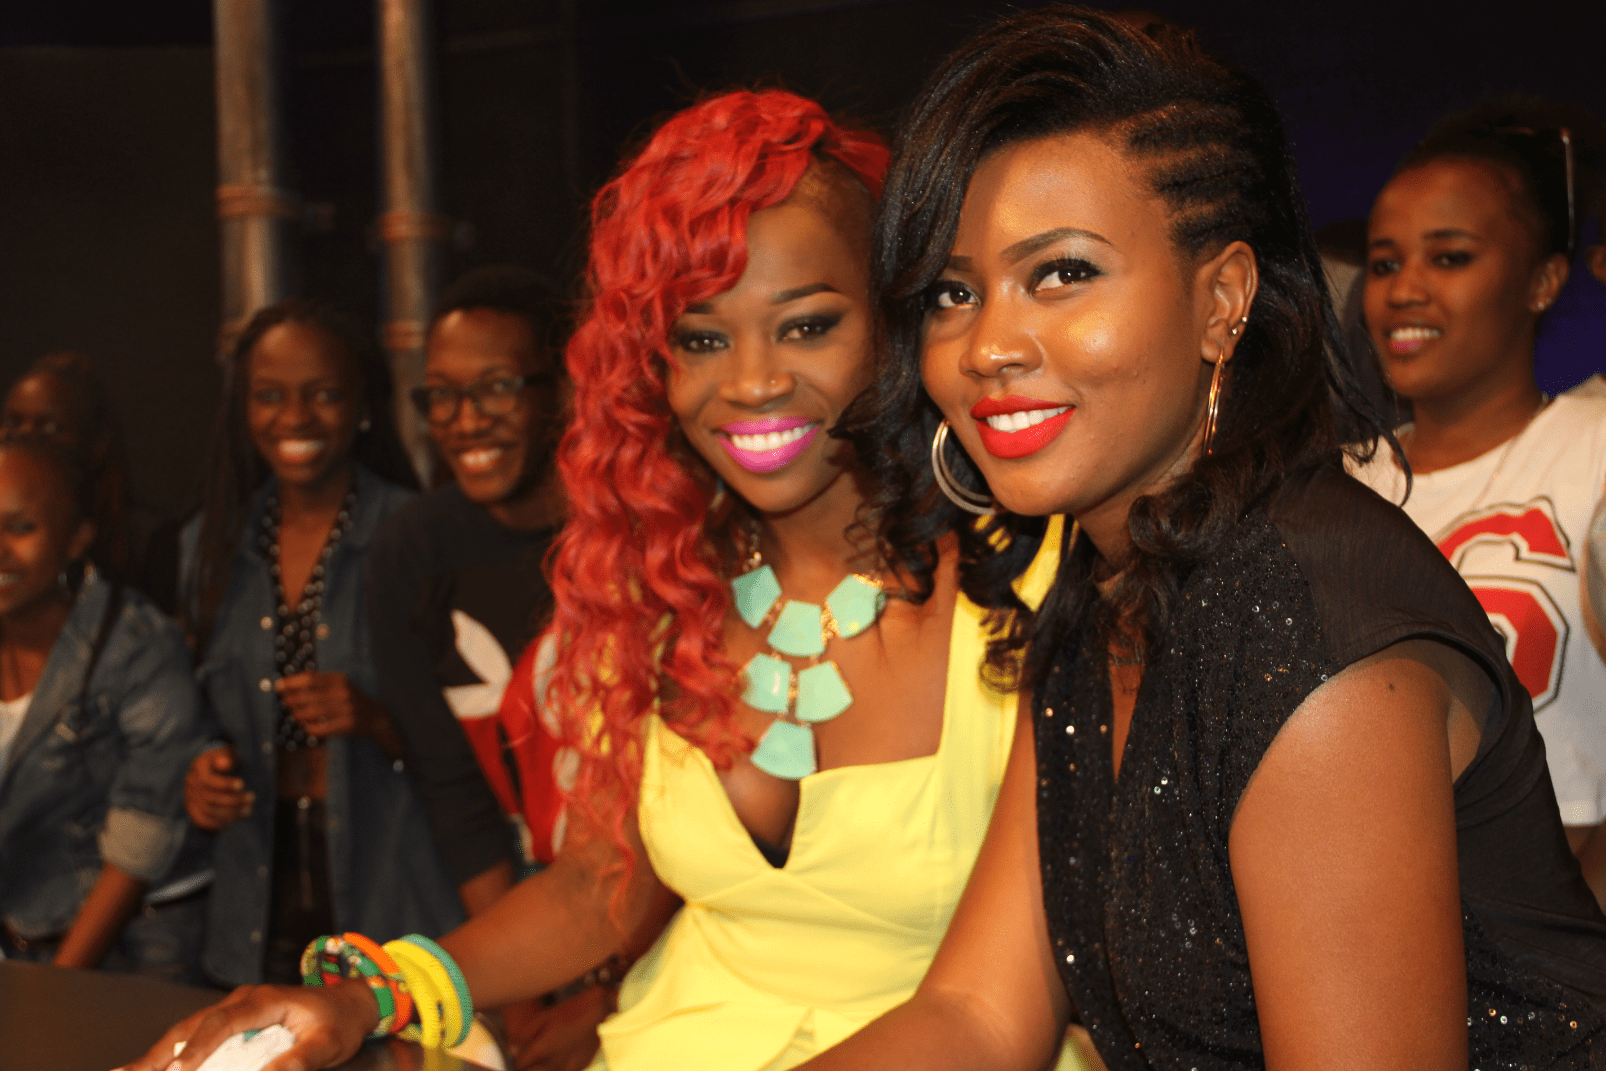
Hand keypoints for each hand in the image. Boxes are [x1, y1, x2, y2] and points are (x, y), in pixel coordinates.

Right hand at [116, 980, 377, 1070]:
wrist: (349, 1003)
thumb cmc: (339, 1022)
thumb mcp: (328, 1044)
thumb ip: (299, 1060)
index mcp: (263, 1000)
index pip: (221, 1022)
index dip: (197, 1047)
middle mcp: (241, 1001)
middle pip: (190, 1026)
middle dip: (158, 1055)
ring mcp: (233, 1009)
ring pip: (184, 1032)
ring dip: (154, 1056)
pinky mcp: (230, 1023)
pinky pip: (192, 1037)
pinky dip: (167, 1055)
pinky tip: (144, 1069)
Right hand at [185, 746, 251, 831]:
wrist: (209, 768)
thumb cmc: (223, 759)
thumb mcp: (226, 753)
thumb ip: (226, 757)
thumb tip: (225, 763)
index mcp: (198, 767)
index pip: (210, 780)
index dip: (226, 784)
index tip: (242, 784)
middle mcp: (191, 783)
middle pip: (212, 797)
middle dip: (234, 800)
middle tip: (252, 798)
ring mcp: (190, 798)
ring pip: (209, 811)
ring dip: (231, 813)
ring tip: (248, 810)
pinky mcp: (192, 810)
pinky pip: (203, 821)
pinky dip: (218, 824)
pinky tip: (233, 822)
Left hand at [276, 672, 386, 740]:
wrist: (374, 714)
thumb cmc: (348, 697)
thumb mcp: (338, 683)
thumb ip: (317, 680)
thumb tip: (288, 682)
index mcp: (339, 679)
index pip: (310, 679)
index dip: (292, 683)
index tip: (278, 686)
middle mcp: (343, 692)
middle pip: (309, 696)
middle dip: (292, 699)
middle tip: (285, 702)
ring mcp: (347, 708)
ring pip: (314, 712)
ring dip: (299, 714)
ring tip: (294, 715)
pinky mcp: (348, 724)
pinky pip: (322, 728)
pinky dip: (310, 728)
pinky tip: (305, 726)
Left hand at [503, 987, 612, 1070]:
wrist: (599, 1010)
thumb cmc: (570, 1010)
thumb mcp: (544, 1016)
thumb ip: (524, 1034)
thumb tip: (511, 1050)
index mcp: (542, 1048)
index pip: (520, 1064)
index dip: (517, 1058)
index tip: (519, 1053)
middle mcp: (554, 1062)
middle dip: (527, 1067)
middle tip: (529, 1058)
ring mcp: (568, 1067)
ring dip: (541, 1069)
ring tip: (542, 1061)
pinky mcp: (579, 1067)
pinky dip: (557, 1070)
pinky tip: (557, 1061)